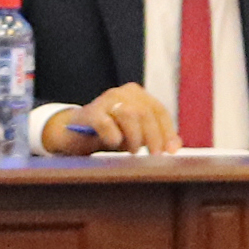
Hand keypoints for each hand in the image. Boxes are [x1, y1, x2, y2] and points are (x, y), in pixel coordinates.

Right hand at [42, 85, 181, 154]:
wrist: (72, 133)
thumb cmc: (108, 133)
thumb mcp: (134, 134)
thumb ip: (153, 136)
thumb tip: (175, 146)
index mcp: (136, 94)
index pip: (159, 111)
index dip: (167, 131)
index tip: (172, 151)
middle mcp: (122, 92)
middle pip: (145, 113)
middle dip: (154, 136)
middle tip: (155, 155)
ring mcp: (104, 100)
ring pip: (129, 114)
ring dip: (135, 136)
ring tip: (133, 151)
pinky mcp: (89, 113)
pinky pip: (105, 122)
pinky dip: (113, 135)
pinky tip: (114, 143)